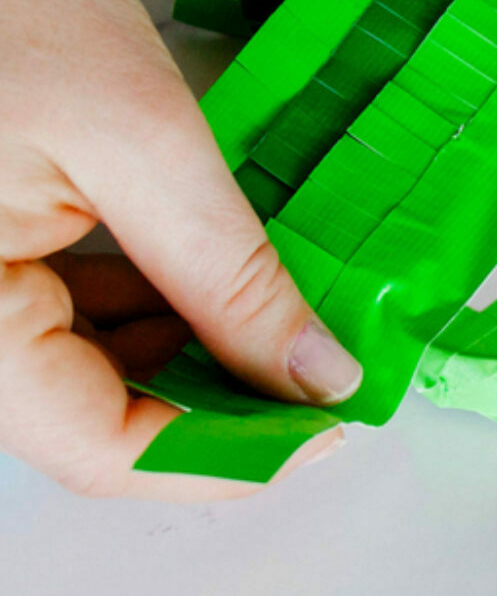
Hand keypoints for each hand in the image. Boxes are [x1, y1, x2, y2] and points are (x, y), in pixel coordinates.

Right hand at [0, 0, 360, 499]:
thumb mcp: (137, 140)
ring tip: (285, 323)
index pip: (104, 450)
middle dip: (220, 400)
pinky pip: (70, 311)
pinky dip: (151, 307)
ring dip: (193, 355)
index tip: (328, 424)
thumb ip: (228, 274)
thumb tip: (314, 374)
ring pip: (91, 368)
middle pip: (99, 416)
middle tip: (319, 370)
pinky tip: (217, 283)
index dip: (230, 455)